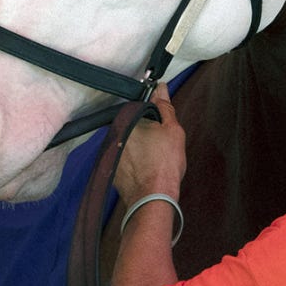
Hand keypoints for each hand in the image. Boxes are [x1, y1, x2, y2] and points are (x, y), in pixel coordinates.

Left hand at [114, 84, 185, 204]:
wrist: (153, 197)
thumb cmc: (165, 164)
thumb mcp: (173, 130)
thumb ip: (165, 106)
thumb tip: (160, 88)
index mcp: (129, 121)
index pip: (140, 111)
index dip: (154, 119)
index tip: (162, 128)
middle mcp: (116, 135)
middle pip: (134, 128)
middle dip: (147, 134)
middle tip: (162, 146)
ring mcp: (113, 154)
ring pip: (129, 145)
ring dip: (139, 150)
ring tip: (155, 160)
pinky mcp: (113, 170)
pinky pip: (125, 161)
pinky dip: (134, 164)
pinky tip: (147, 170)